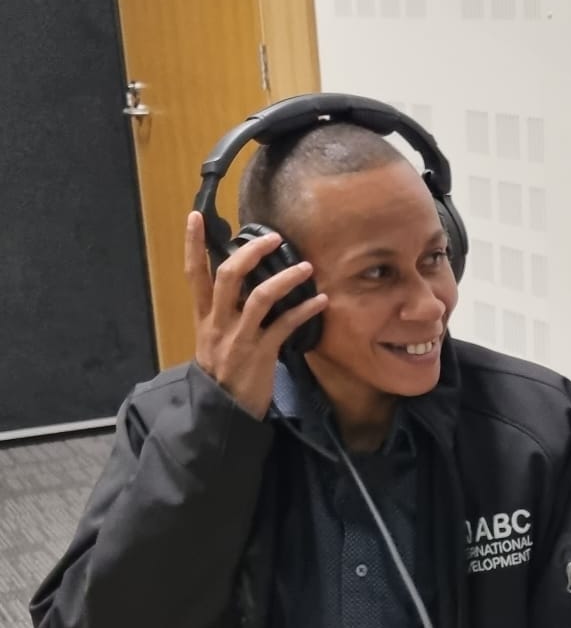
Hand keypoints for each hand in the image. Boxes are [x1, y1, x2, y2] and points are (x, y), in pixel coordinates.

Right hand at [187, 211, 326, 418]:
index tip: (195, 216)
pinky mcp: (261, 354)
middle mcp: (218, 322)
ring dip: (286, 278)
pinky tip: (320, 301)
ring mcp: (239, 338)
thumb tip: (246, 285)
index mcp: (204, 316)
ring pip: (260, 297)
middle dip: (251, 252)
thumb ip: (225, 312)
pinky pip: (285, 326)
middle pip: (228, 276)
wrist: (223, 411)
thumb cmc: (223, 373)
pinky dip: (305, 311)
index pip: (194, 273)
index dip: (193, 244)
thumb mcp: (214, 339)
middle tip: (274, 237)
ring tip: (306, 267)